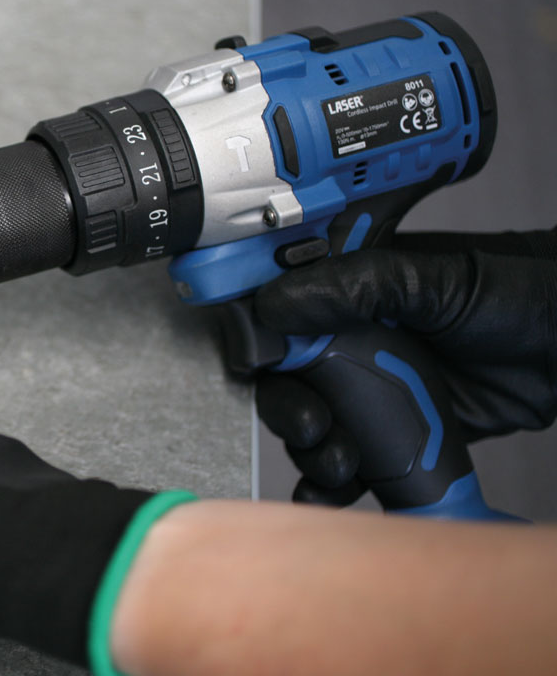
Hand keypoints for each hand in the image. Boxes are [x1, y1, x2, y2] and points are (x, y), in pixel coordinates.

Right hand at [252, 228, 556, 504]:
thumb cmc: (513, 293)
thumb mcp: (431, 280)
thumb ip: (355, 285)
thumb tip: (278, 304)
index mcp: (343, 292)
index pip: (275, 316)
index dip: (257, 345)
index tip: (260, 368)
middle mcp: (347, 342)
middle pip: (283, 382)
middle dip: (287, 410)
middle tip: (313, 425)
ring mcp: (369, 391)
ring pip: (310, 427)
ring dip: (310, 452)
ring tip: (339, 463)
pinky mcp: (392, 435)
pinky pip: (349, 463)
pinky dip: (330, 485)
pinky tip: (332, 491)